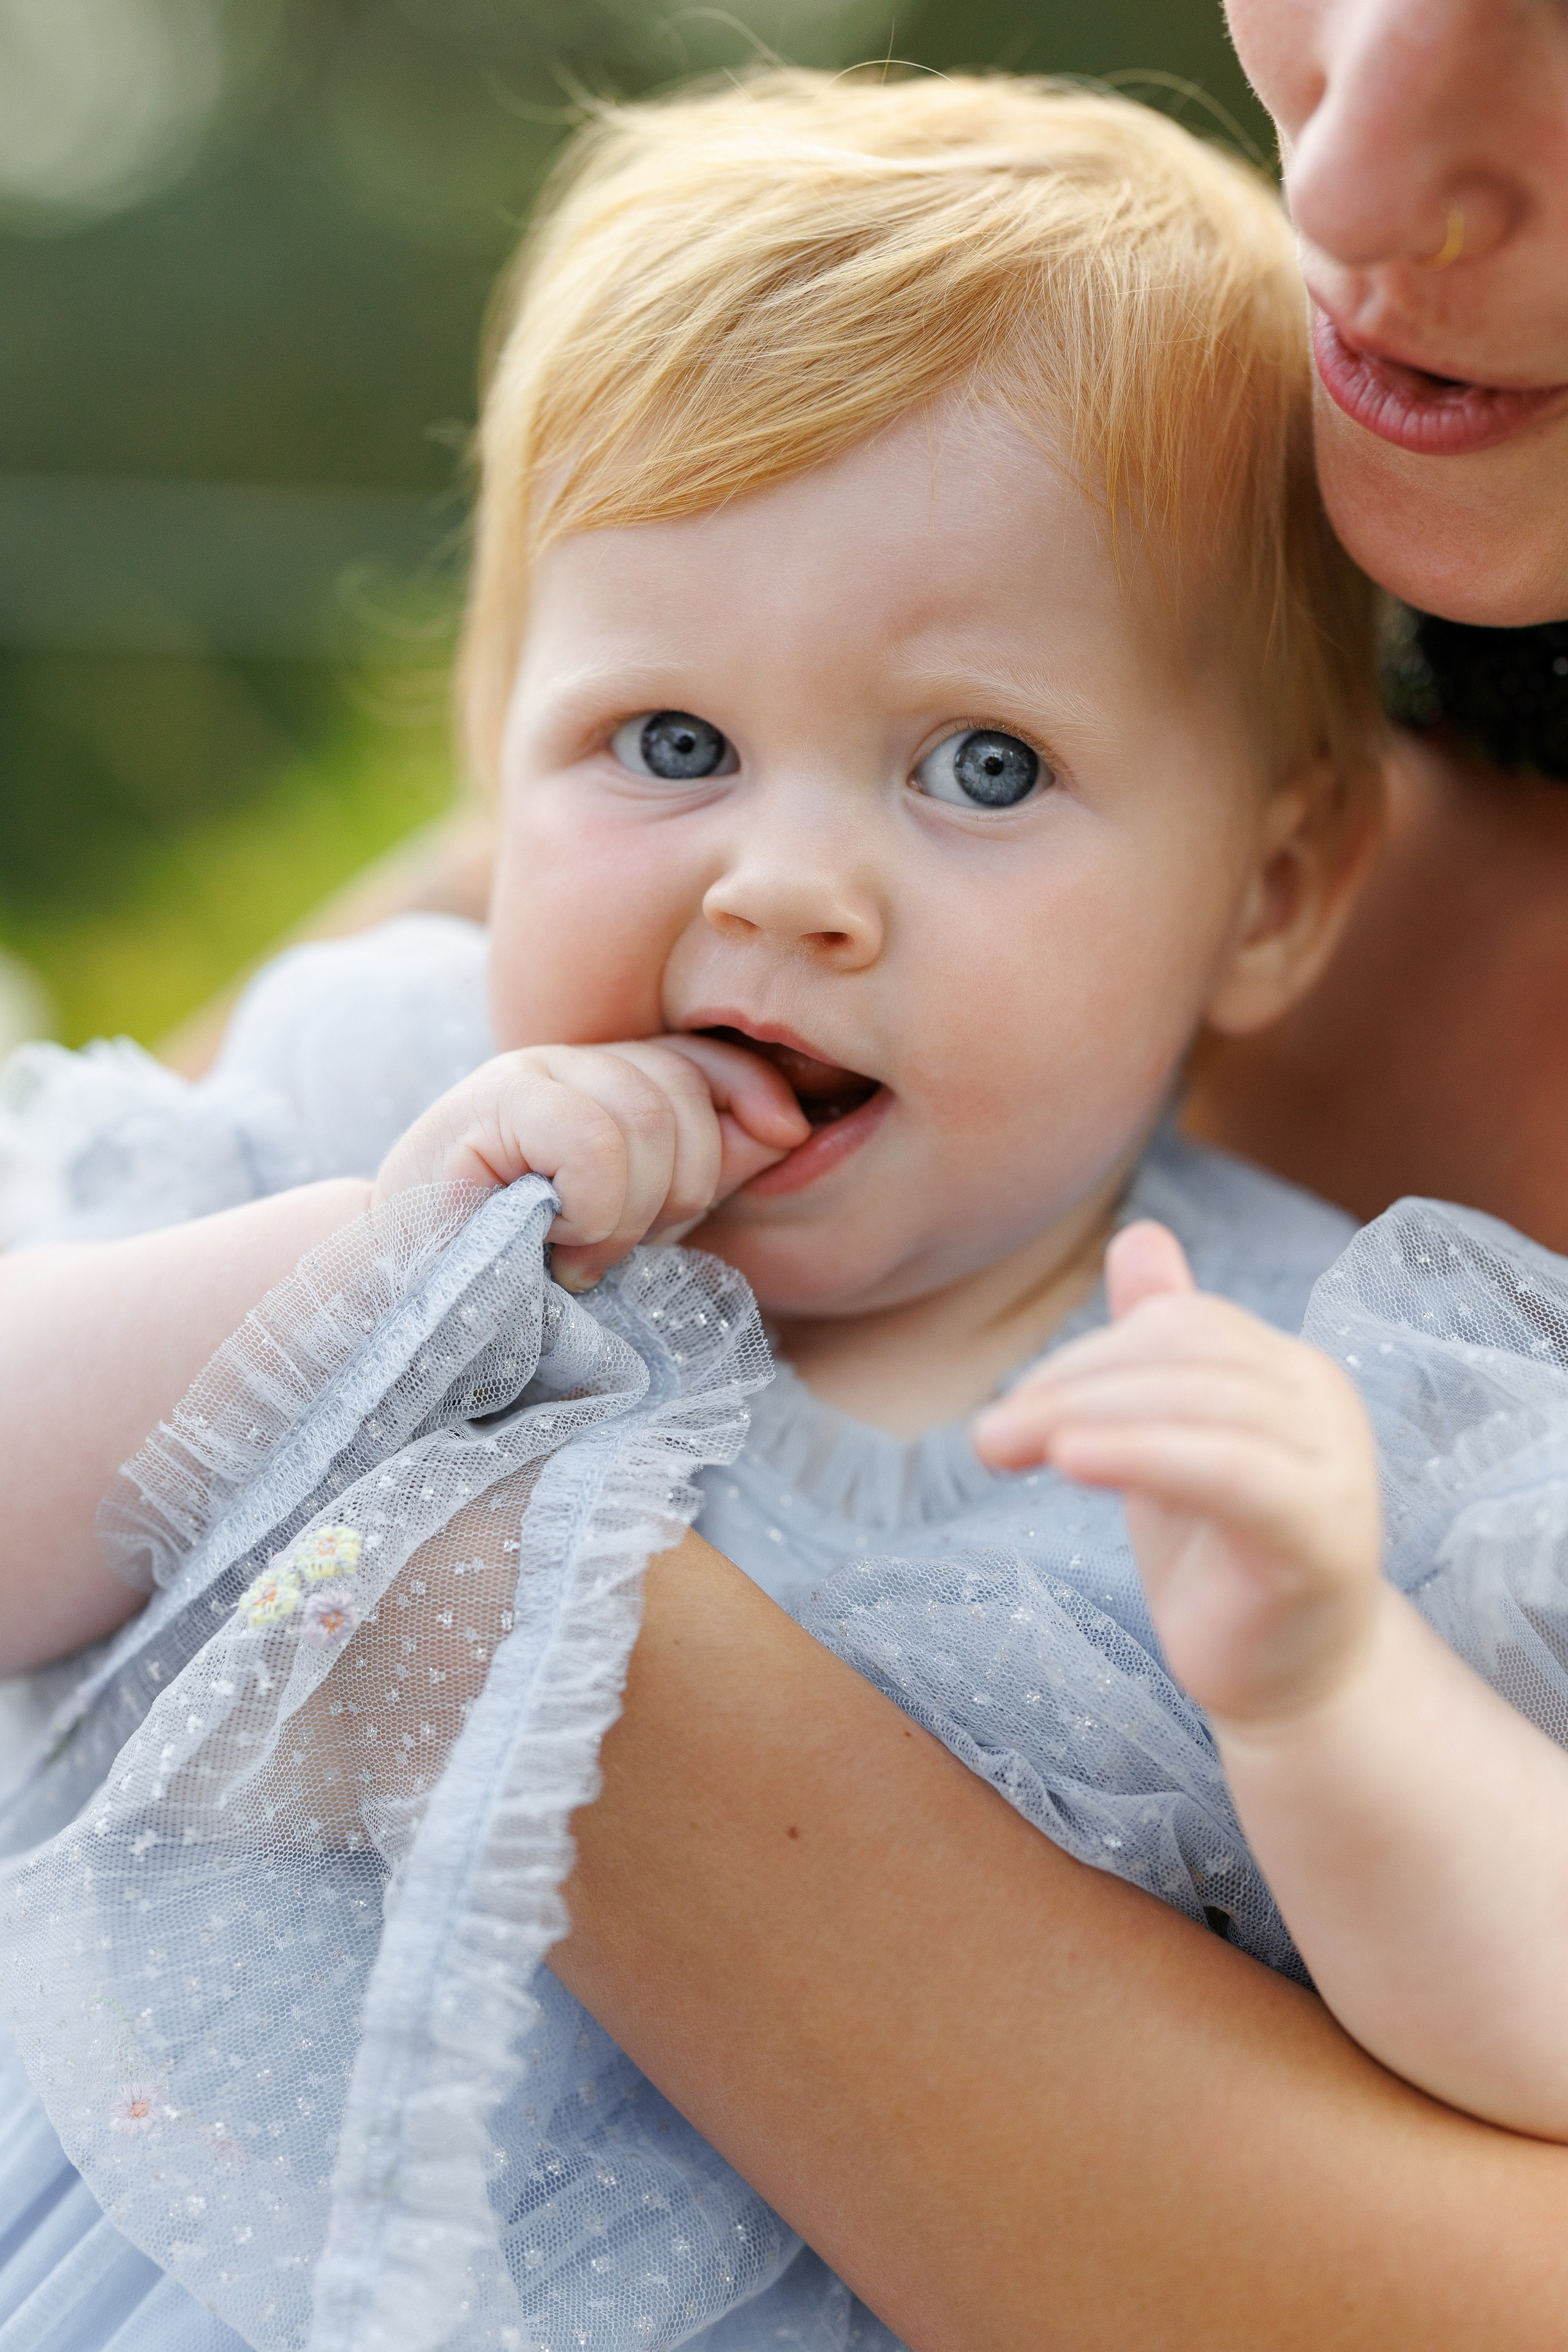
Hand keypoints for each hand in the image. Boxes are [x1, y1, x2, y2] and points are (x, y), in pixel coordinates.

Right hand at [372, 1035, 808, 1290]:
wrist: (408, 1311)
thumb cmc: (522, 1276)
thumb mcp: (637, 1221)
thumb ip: (704, 1169)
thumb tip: (790, 1123)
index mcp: (601, 1084)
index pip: (706, 1057)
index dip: (754, 1093)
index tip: (786, 1137)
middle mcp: (563, 1064)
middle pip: (684, 1090)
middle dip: (677, 1186)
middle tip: (613, 1242)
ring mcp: (521, 1076)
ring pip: (646, 1118)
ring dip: (626, 1213)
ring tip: (573, 1250)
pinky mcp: (486, 1105)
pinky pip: (595, 1143)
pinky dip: (591, 1210)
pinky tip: (549, 1240)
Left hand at [972, 1221, 1383, 1725]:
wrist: (1289, 1684)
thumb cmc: (1219, 1557)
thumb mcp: (1171, 1436)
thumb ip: (1160, 1344)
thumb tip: (1138, 1234)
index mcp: (1289, 1369)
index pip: (1181, 1323)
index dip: (1089, 1354)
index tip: (1014, 1406)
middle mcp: (1324, 1400)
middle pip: (1185, 1354)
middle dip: (1073, 1385)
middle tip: (988, 1434)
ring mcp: (1334, 1466)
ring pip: (1200, 1405)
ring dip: (1087, 1416)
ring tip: (1003, 1446)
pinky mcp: (1322, 1533)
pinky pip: (1229, 1471)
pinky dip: (1144, 1452)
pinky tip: (1072, 1460)